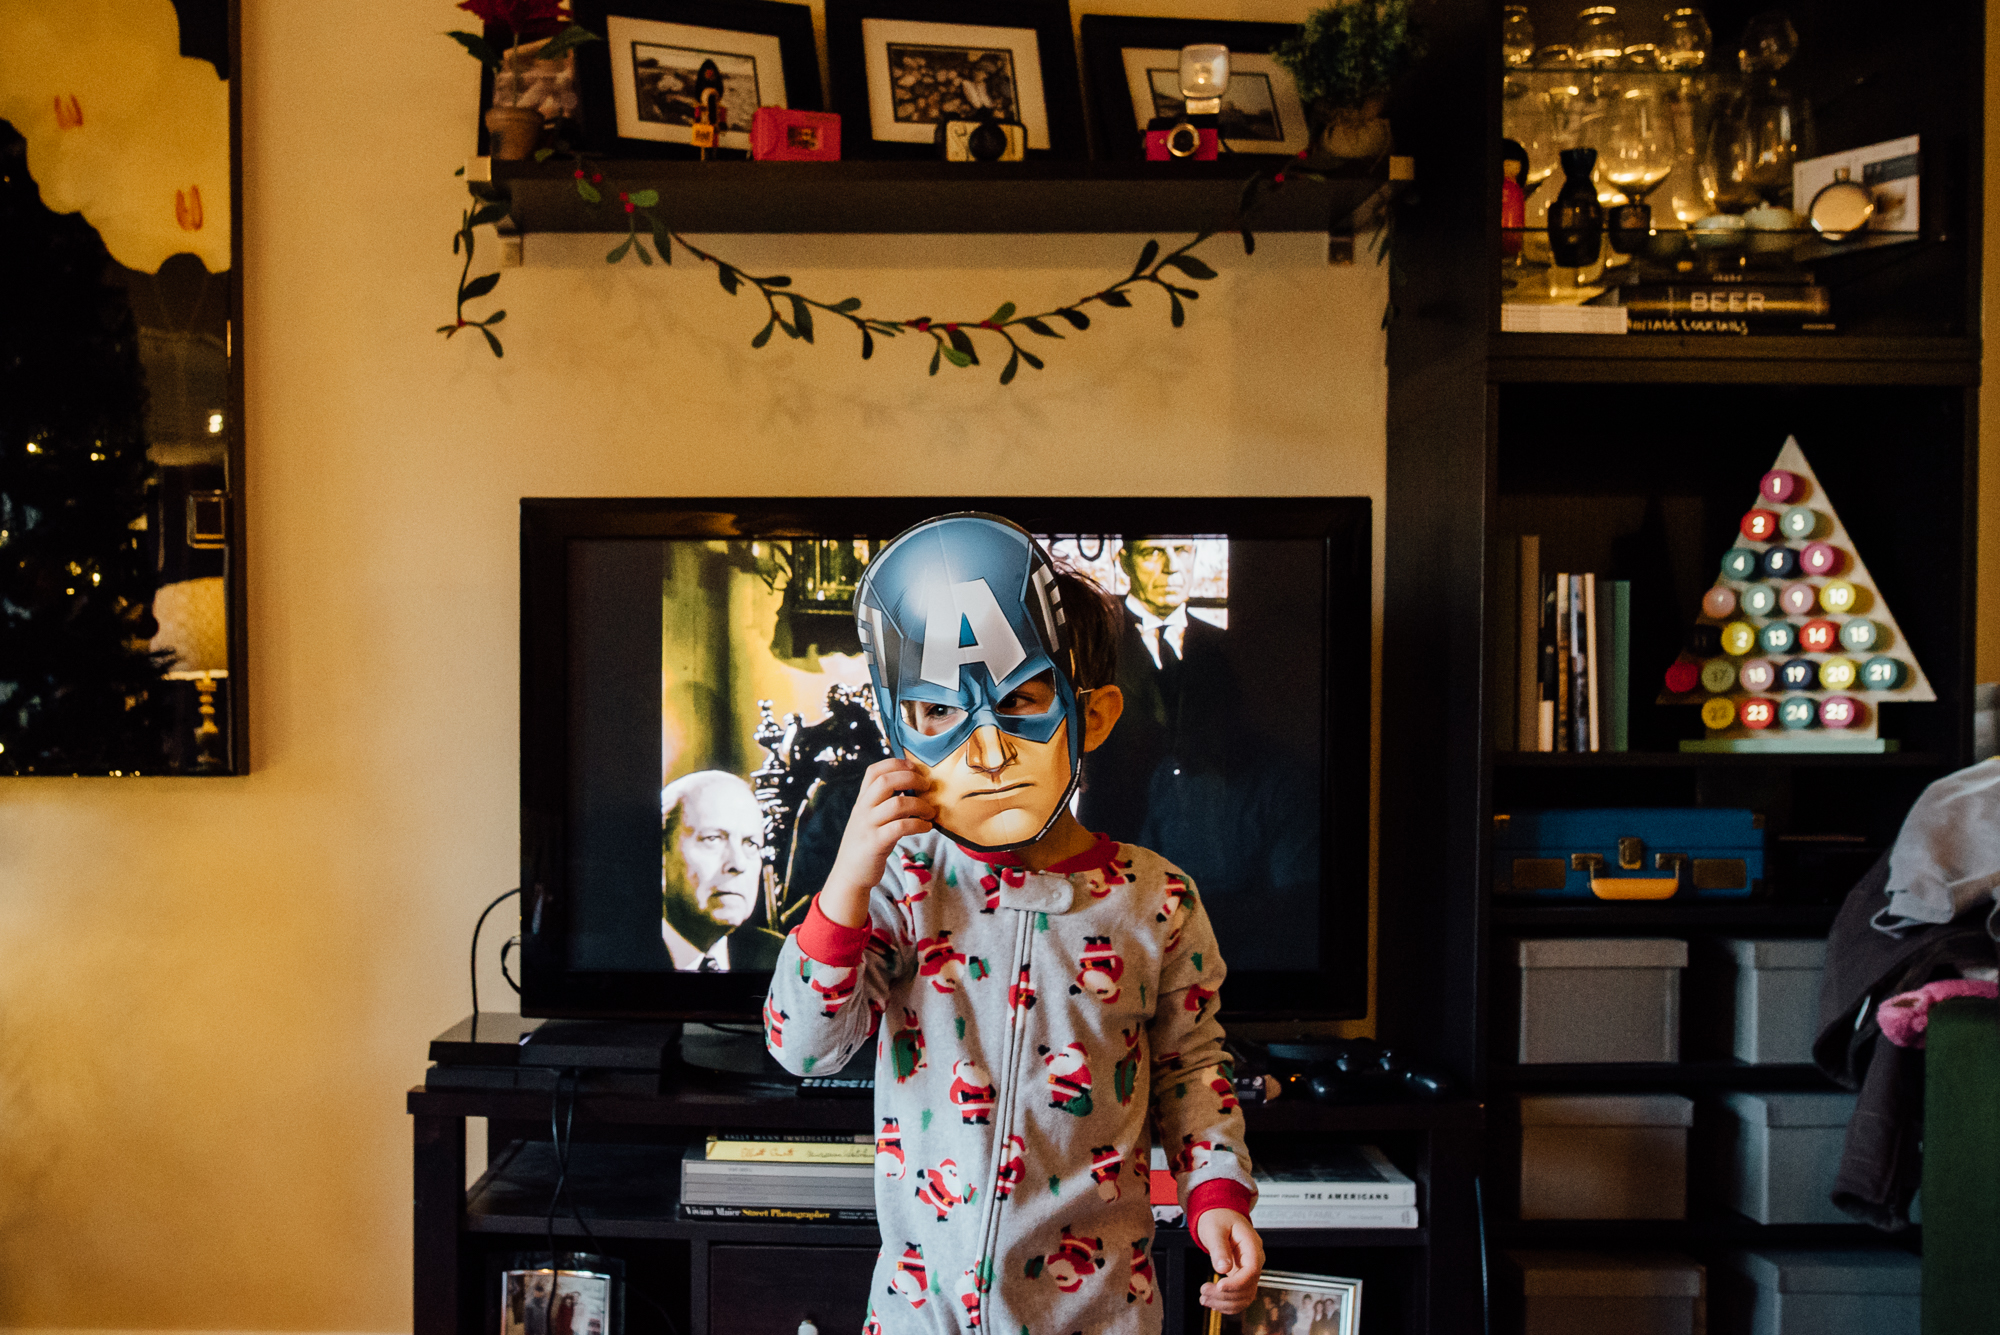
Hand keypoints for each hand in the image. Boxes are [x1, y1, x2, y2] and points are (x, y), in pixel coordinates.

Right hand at [817, 757, 936, 926]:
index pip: (874, 771)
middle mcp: (863, 809)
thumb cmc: (867, 845)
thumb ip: (885, 804)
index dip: (895, 763)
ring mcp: (868, 826)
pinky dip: (919, 824)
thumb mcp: (871, 820)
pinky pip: (901, 827)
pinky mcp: (875, 844)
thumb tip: (914, 789)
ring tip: (931, 812)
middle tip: (927, 786)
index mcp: (862, 801)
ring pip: (897, 804)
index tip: (915, 768)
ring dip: (920, 804)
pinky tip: (926, 827)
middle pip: (885, 781)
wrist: (850, 876)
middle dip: (911, 778)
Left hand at [1196, 1209, 1263, 1313]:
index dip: (1236, 1283)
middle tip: (1204, 1292)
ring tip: (1205, 1298)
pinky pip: (1239, 1296)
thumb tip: (1223, 1268)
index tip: (1219, 1286)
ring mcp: (1248, 1270)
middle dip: (1226, 1295)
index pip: (1252, 1271)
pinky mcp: (1240, 1277)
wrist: (1219, 1215)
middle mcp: (1254, 1260)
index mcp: (1252, 1245)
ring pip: (1245, 1296)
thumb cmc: (1218, 1217)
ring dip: (1225, 1303)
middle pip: (1248, 1287)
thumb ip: (1219, 1248)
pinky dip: (1227, 1303)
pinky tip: (1212, 1301)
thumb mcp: (1215, 1228)